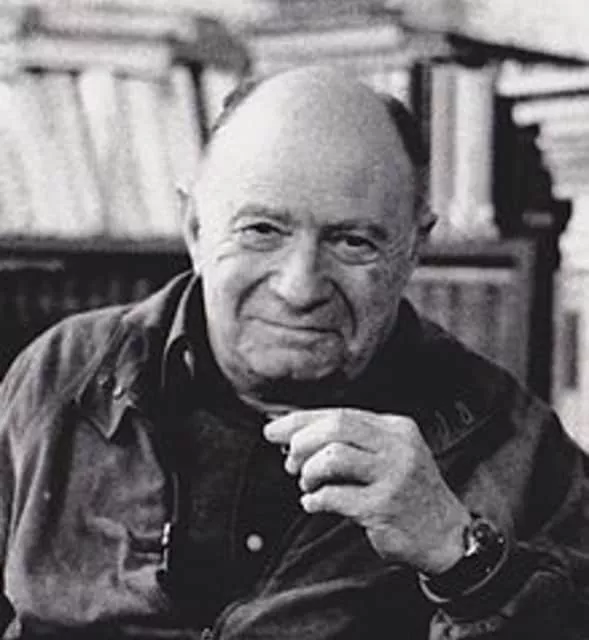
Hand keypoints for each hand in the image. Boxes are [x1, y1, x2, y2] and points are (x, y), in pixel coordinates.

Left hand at [264, 408, 470, 573]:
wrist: (446, 536)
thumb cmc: (406, 492)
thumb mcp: (389, 455)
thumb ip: (350, 442)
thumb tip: (293, 436)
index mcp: (395, 427)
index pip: (339, 413)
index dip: (300, 421)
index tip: (273, 430)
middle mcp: (397, 446)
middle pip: (335, 427)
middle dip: (301, 443)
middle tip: (289, 462)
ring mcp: (393, 476)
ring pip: (333, 457)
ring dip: (308, 472)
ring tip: (307, 484)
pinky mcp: (384, 506)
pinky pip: (335, 496)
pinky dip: (315, 499)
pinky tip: (313, 503)